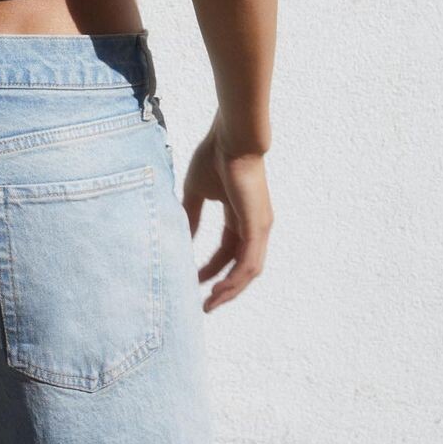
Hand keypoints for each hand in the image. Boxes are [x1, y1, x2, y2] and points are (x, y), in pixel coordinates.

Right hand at [181, 114, 273, 311]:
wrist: (232, 138)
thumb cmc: (215, 156)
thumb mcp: (196, 190)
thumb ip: (191, 214)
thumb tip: (183, 235)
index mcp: (238, 216)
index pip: (226, 250)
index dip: (210, 267)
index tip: (191, 278)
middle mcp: (253, 226)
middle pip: (239, 266)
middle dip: (223, 287)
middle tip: (205, 305)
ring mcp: (258, 227)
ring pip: (247, 270)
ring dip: (230, 290)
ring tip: (211, 304)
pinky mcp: (258, 227)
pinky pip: (249, 262)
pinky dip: (236, 280)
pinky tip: (221, 290)